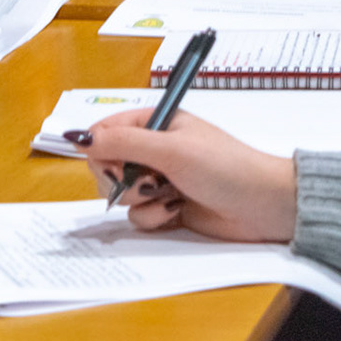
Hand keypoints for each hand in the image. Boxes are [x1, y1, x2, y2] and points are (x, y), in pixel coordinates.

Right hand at [78, 108, 296, 241]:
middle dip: (122, 180)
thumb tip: (76, 137)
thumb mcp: (171, 149)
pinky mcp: (166, 208)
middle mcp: (153, 149)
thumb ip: (122, 142)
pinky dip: (152, 217)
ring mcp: (159, 180)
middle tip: (149, 183)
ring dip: (140, 200)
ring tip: (168, 198)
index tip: (116, 166)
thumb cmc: (225, 167)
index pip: (105, 131)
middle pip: (107, 165)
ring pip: (120, 194)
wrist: (264, 206)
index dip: (102, 151)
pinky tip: (175, 213)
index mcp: (154, 123)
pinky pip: (138, 216)